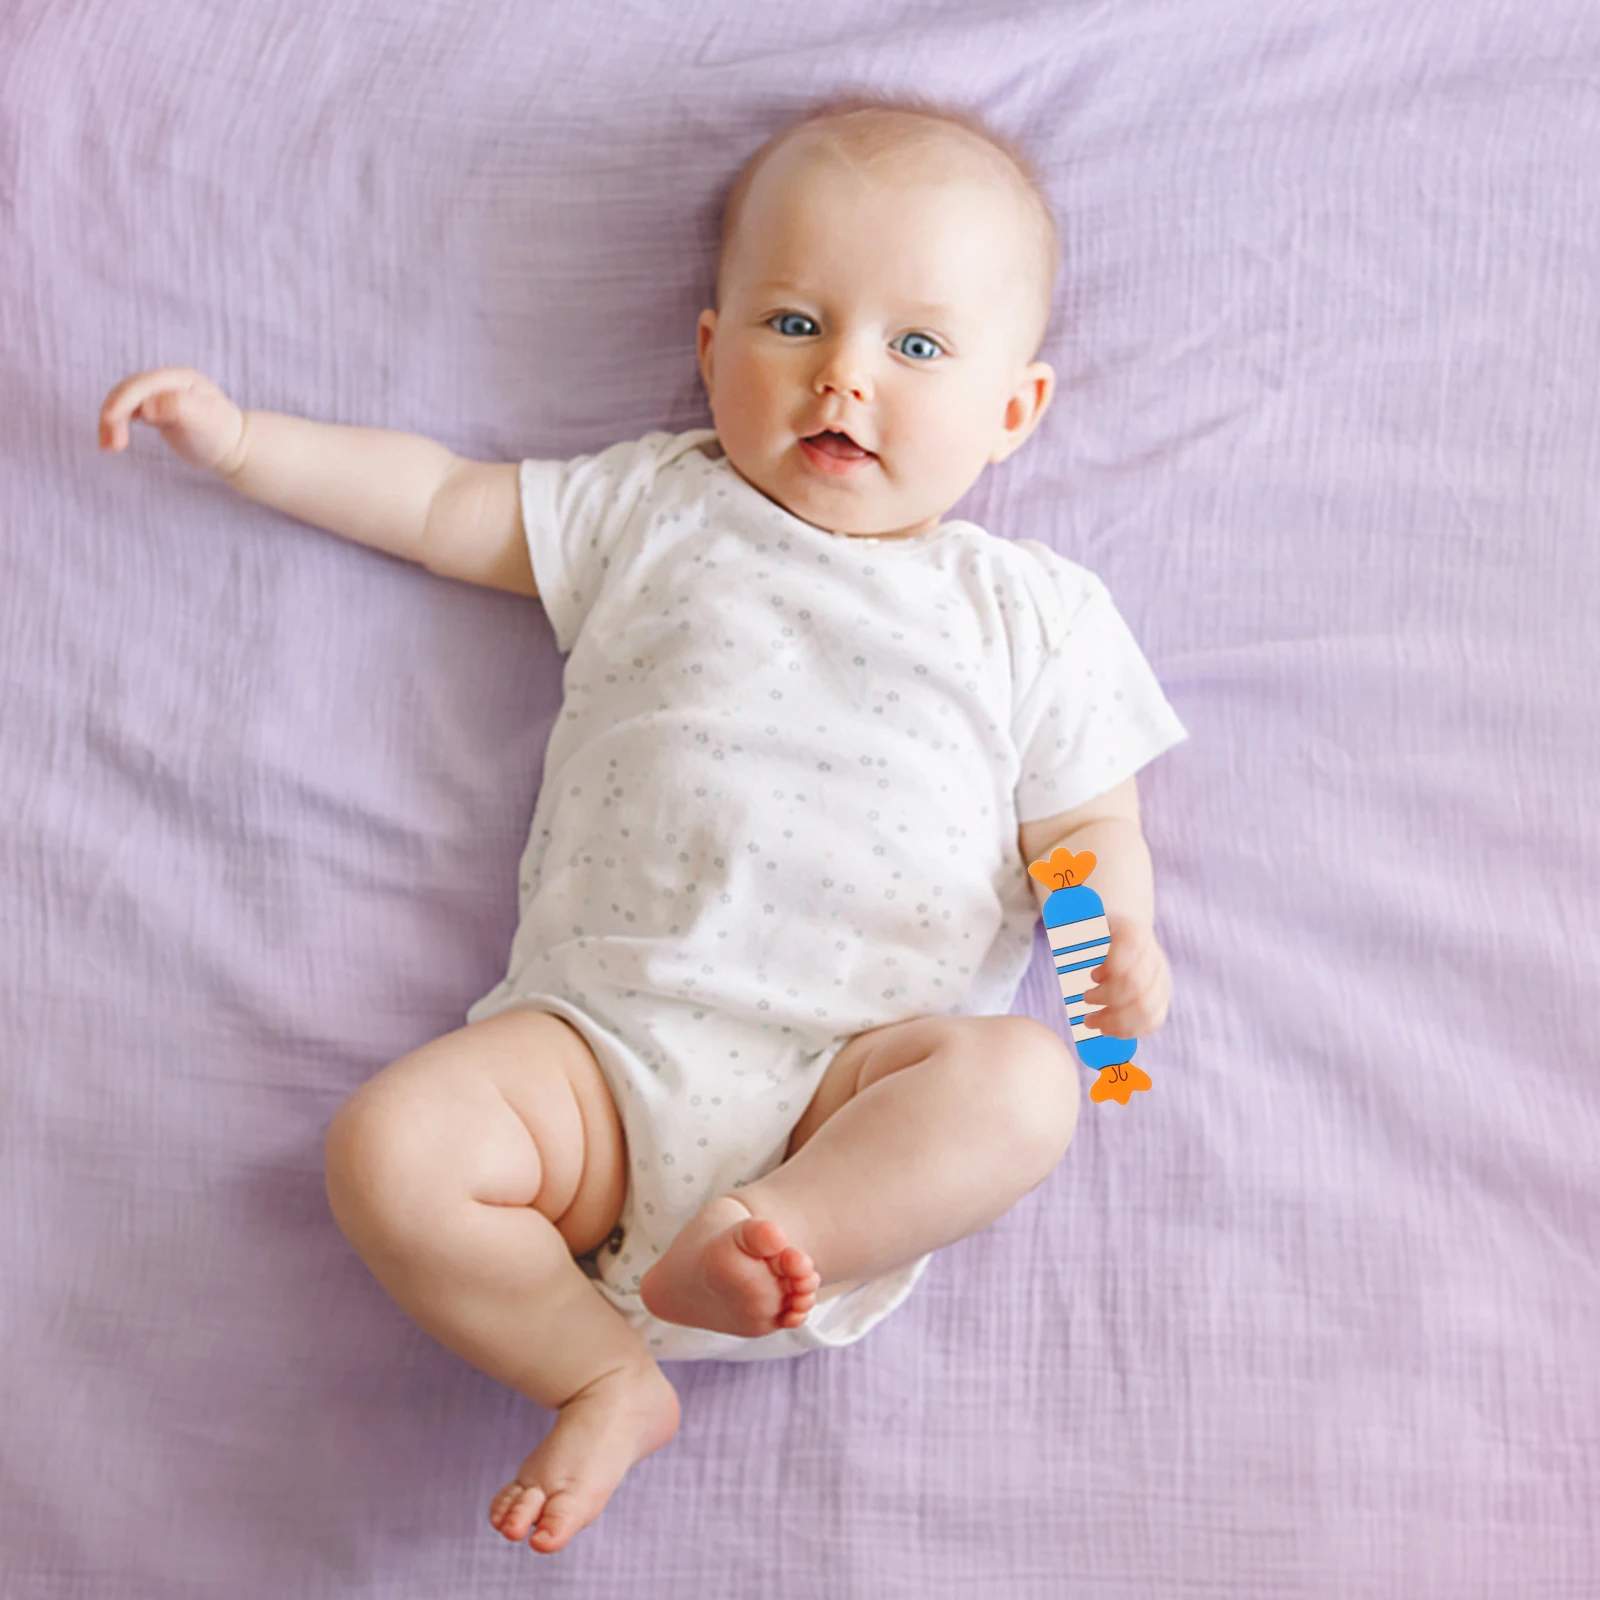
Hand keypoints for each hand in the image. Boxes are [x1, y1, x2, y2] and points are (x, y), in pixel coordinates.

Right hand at [98, 367, 247, 476]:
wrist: (232, 448)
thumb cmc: (220, 434)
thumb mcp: (203, 420)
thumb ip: (178, 408)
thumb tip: (147, 407)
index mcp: (179, 378)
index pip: (144, 384)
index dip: (124, 400)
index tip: (109, 419)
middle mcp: (166, 382)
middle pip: (128, 391)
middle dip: (114, 414)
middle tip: (111, 446)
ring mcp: (157, 395)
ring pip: (122, 402)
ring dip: (110, 422)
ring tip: (109, 448)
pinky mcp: (152, 410)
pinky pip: (125, 413)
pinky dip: (115, 426)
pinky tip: (111, 443)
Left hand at [1079, 914, 1169, 1039]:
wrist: (1117, 940)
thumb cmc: (1091, 933)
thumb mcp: (1079, 920)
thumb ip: (1069, 916)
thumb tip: (1057, 901)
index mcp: (1133, 932)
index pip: (1131, 948)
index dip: (1111, 966)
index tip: (1092, 974)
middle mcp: (1153, 956)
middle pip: (1136, 985)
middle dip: (1106, 998)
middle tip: (1084, 999)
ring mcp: (1160, 979)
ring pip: (1146, 1008)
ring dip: (1114, 1021)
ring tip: (1091, 1022)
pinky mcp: (1160, 1000)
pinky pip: (1153, 1021)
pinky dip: (1128, 1031)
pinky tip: (1108, 1030)